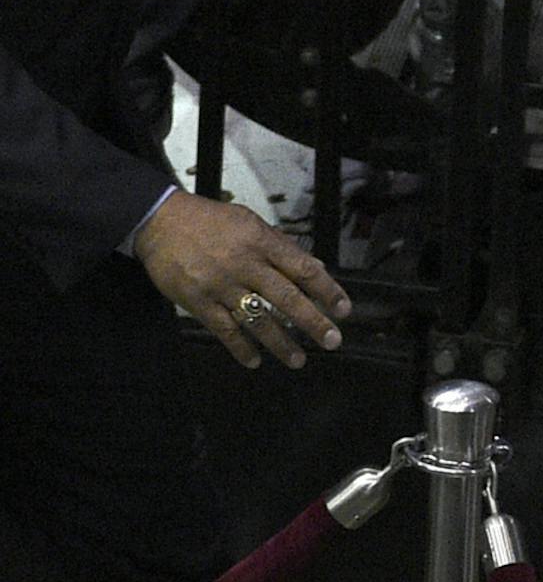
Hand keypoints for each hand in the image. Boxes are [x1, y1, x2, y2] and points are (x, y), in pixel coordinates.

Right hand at [135, 192, 349, 370]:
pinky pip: (224, 330)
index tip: (343, 309)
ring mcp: (221, 285)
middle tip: (331, 341)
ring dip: (280, 343)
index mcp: (263, 242)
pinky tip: (254, 360)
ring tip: (297, 359)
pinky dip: (240, 348)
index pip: (304, 269)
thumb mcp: (250, 223)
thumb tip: (314, 268)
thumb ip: (282, 247)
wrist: (161, 222)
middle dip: (313, 322)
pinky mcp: (197, 302)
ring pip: (258, 320)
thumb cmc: (211, 221)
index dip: (327, 291)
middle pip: (286, 298)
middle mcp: (245, 265)